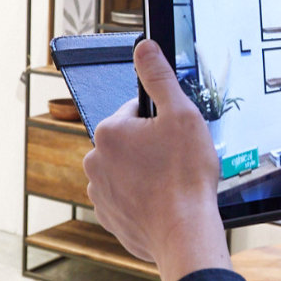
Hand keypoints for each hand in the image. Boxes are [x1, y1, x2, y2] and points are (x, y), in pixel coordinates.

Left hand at [83, 39, 231, 280]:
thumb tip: (144, 48)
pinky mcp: (108, 216)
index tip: (175, 138)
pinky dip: (142, 198)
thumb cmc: (185, 177)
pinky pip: (126, 197)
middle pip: (129, 142)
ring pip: (127, 170)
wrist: (184, 232)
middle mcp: (94, 161)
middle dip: (151, 148)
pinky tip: (162, 202)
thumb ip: (159, 78)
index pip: (135, 112)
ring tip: (170, 185)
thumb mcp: (181, 115)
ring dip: (145, 173)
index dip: (161, 121)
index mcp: (108, 132)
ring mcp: (99, 192)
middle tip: (176, 162)